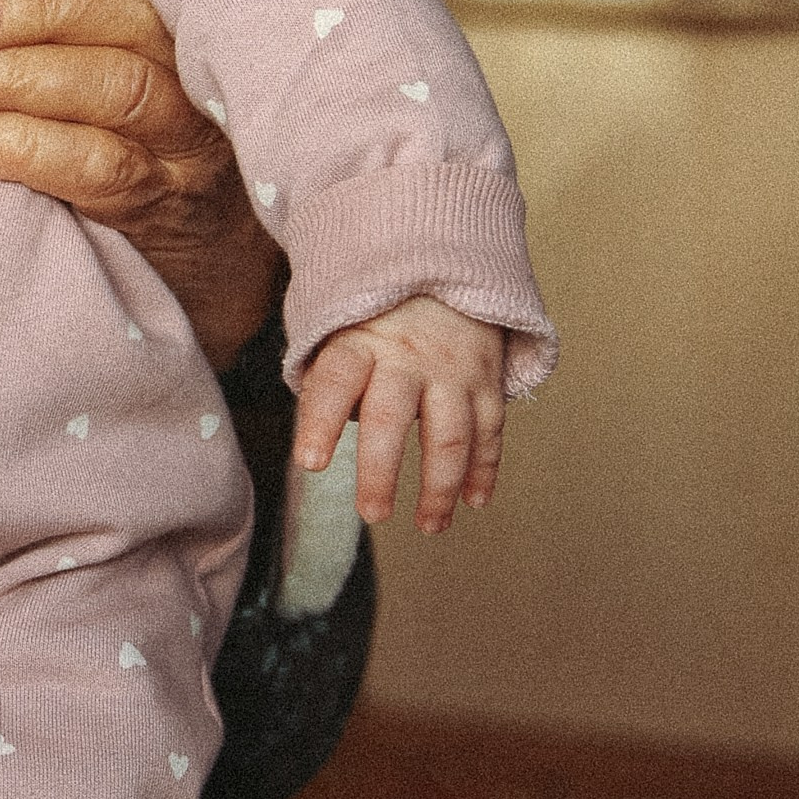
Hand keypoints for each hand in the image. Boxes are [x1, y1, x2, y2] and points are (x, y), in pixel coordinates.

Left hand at [0, 0, 281, 371]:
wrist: (208, 238)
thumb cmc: (124, 126)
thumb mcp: (94, 48)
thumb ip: (40, 0)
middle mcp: (186, 50)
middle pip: (118, 5)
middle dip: (22, 10)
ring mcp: (186, 128)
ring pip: (114, 85)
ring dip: (15, 79)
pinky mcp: (168, 197)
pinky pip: (102, 166)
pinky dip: (30, 149)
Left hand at [292, 297, 506, 533]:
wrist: (446, 273)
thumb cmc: (377, 319)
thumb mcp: (341, 332)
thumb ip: (327, 384)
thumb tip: (312, 444)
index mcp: (359, 344)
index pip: (335, 382)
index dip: (320, 421)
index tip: (310, 463)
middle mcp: (406, 357)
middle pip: (391, 416)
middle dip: (381, 470)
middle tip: (371, 514)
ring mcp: (451, 370)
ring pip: (449, 434)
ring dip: (440, 486)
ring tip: (429, 526)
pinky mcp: (487, 381)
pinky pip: (489, 429)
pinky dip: (484, 469)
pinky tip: (474, 501)